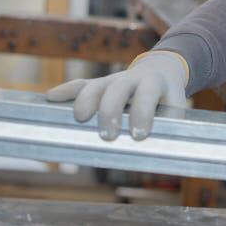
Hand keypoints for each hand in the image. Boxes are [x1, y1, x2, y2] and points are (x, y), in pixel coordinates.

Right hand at [46, 51, 187, 140]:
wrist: (161, 69)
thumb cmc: (167, 97)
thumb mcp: (175, 107)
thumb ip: (170, 127)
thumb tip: (164, 156)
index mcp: (154, 83)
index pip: (147, 95)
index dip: (143, 113)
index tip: (139, 135)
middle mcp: (131, 78)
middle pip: (118, 89)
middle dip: (111, 111)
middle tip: (108, 135)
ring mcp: (113, 80)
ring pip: (96, 86)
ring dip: (86, 100)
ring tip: (80, 119)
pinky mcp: (99, 84)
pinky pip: (80, 85)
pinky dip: (65, 91)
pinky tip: (50, 98)